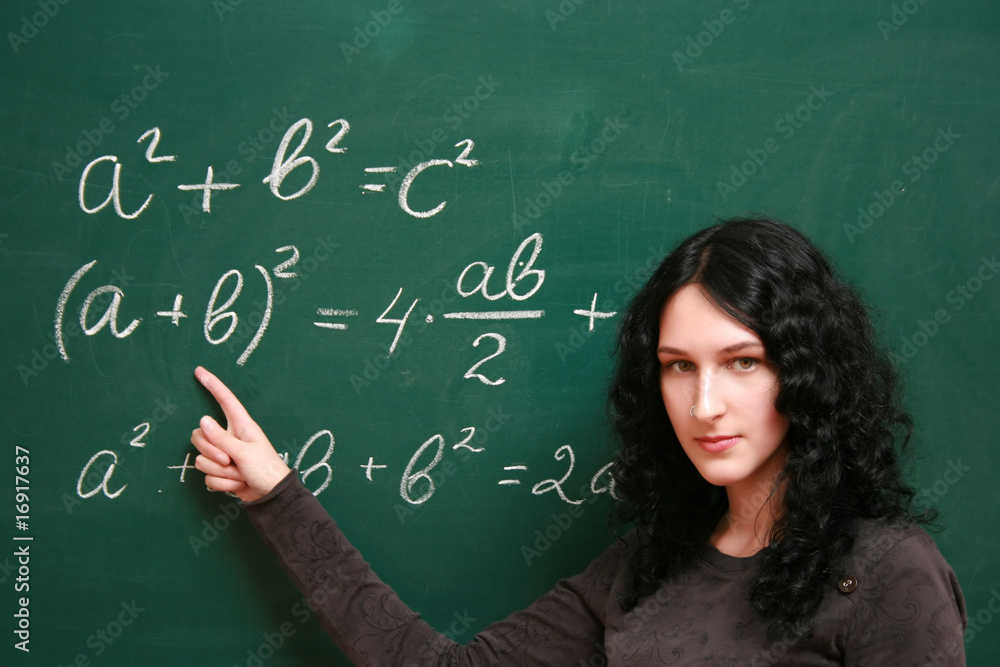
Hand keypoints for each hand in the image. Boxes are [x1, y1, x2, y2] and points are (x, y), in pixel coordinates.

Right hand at [190, 366, 290, 501]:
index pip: (225, 400)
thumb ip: (221, 438)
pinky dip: (222, 483)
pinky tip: (237, 483)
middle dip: (212, 452)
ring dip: (221, 472)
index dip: (213, 385)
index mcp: (240, 425)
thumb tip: (203, 420)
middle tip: (230, 461)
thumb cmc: (265, 469)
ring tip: (239, 474)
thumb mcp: (244, 452)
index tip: (200, 371)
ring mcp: (223, 454)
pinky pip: (207, 476)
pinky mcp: (219, 471)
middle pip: (199, 436)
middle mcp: (229, 437)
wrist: (270, 495)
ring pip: (202, 459)